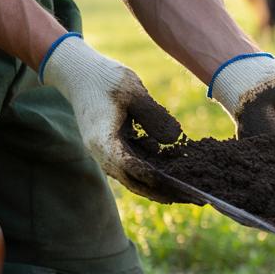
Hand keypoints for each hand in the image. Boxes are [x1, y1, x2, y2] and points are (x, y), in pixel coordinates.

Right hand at [40, 36, 188, 202]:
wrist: (78, 73)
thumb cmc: (104, 78)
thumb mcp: (133, 91)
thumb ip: (154, 115)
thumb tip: (175, 139)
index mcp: (103, 140)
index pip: (131, 167)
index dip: (156, 179)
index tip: (182, 187)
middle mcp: (102, 153)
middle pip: (135, 182)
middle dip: (165, 193)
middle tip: (196, 200)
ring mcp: (107, 153)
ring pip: (135, 179)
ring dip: (161, 187)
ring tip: (191, 195)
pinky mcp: (114, 148)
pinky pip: (135, 167)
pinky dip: (155, 174)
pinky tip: (178, 175)